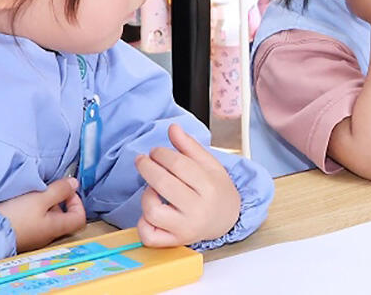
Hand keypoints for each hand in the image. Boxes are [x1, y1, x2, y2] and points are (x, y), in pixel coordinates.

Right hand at [0, 177, 85, 252]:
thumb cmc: (15, 216)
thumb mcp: (39, 198)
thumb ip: (59, 190)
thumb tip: (74, 183)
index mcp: (57, 227)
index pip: (79, 218)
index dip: (77, 202)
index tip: (65, 191)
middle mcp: (48, 235)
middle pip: (62, 218)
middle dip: (57, 201)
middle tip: (45, 190)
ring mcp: (34, 237)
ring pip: (46, 219)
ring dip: (42, 205)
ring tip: (30, 195)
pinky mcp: (20, 236)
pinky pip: (32, 222)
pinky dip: (31, 212)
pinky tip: (20, 204)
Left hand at [134, 125, 241, 247]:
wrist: (227, 220)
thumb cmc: (216, 190)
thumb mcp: (210, 165)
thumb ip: (190, 146)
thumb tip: (172, 128)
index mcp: (209, 187)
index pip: (178, 165)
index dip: (161, 154)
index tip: (155, 151)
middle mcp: (198, 210)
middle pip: (162, 184)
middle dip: (147, 167)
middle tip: (143, 160)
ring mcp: (186, 228)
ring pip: (152, 211)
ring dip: (147, 195)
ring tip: (153, 189)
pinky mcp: (175, 242)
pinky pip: (149, 236)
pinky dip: (143, 224)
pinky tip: (150, 212)